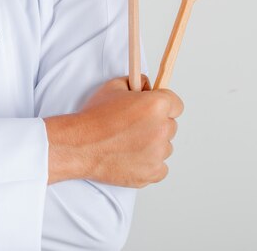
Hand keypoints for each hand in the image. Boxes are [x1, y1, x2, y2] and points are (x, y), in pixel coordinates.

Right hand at [44, 74, 183, 187]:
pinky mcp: (152, 173)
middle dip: (157, 125)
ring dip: (153, 145)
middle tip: (135, 127)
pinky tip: (131, 157)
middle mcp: (162, 129)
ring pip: (165, 147)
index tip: (154, 110)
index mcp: (156, 105)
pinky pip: (161, 168)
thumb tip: (148, 87)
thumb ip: (137, 82)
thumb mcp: (114, 86)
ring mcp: (158, 153)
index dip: (164, 106)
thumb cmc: (94, 117)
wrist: (79, 145)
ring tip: (129, 143)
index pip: (177, 105)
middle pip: (171, 126)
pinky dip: (149, 164)